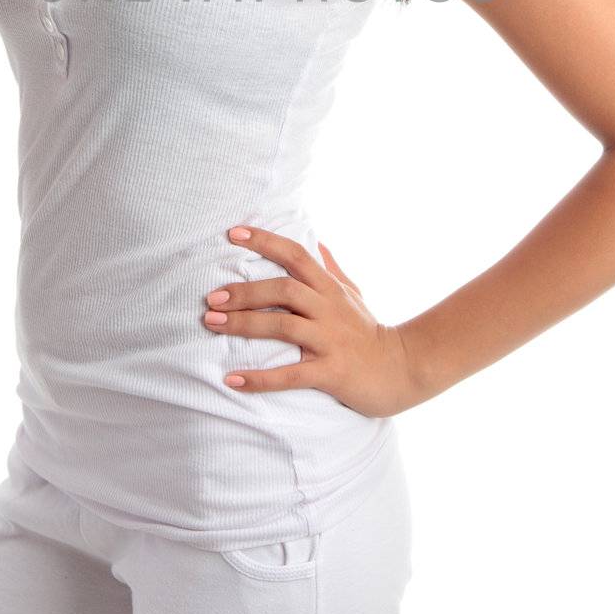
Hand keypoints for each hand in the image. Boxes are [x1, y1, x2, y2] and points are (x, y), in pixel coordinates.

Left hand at [201, 226, 418, 417]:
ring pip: (282, 326)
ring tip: (212, 323)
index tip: (234, 233)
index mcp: (330, 289)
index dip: (266, 241)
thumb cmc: (371, 332)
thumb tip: (319, 242)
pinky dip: (260, 378)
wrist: (403, 370)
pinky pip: (290, 375)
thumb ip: (333, 269)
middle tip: (211, 297)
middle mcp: (329, 309)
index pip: (297, 255)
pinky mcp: (331, 372)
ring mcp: (330, 340)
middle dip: (245, 291)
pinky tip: (233, 380)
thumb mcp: (355, 294)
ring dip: (244, 324)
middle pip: (283, 290)